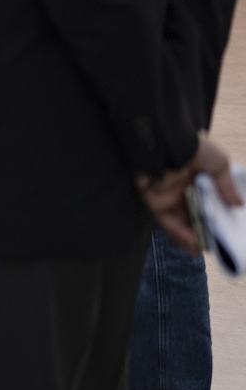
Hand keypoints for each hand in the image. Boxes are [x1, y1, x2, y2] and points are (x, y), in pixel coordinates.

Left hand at [138, 132, 241, 253]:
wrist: (170, 139)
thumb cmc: (194, 146)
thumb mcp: (219, 164)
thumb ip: (227, 186)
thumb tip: (240, 205)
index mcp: (194, 182)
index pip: (202, 207)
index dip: (210, 222)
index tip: (221, 235)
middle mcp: (179, 191)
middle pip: (189, 218)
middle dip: (200, 234)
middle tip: (213, 248)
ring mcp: (166, 196)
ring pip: (178, 223)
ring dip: (190, 238)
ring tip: (204, 250)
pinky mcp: (153, 199)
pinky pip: (166, 221)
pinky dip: (178, 233)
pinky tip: (192, 242)